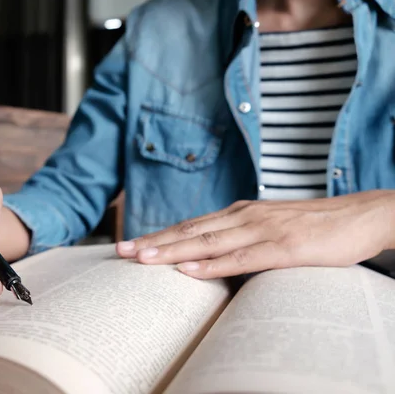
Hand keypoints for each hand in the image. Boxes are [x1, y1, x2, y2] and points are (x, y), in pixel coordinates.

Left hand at [116, 190, 394, 278]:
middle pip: (191, 231)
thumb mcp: (269, 226)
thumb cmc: (312, 224)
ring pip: (209, 242)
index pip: (191, 226)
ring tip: (144, 259)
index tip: (132, 244)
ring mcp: (263, 230)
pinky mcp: (284, 246)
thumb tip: (210, 253)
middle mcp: (245, 217)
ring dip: (174, 251)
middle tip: (122, 251)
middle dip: (154, 241)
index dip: (160, 235)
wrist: (360, 215)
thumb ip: (240, 236)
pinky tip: (192, 270)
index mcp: (240, 213)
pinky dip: (214, 264)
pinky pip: (243, 258)